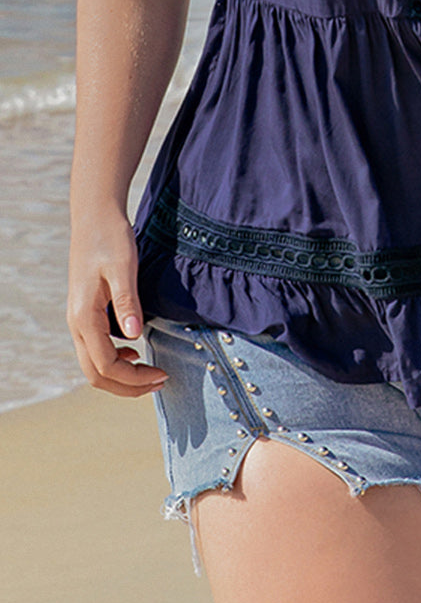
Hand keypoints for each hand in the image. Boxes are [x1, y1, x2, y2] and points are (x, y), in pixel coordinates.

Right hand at [67, 208, 167, 396]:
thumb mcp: (123, 268)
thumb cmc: (110, 238)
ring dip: (121, 376)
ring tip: (152, 373)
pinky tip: (135, 352)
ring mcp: (79, 320)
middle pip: (96, 374)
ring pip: (94, 364)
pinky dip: (115, 360)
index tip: (163, 374)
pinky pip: (95, 348)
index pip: (106, 366)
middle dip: (128, 386)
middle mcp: (76, 324)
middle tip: (160, 382)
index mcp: (84, 317)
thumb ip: (128, 302)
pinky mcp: (86, 313)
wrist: (95, 216)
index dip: (135, 379)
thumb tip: (134, 337)